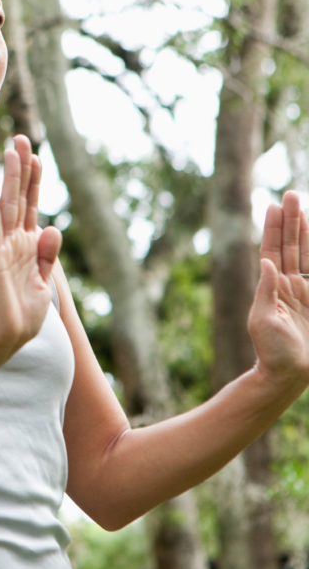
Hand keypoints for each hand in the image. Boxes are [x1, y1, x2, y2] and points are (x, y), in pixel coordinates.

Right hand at [0, 136, 61, 359]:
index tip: (36, 155)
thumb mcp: (43, 283)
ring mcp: (2, 248)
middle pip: (19, 197)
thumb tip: (53, 226)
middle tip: (21, 138)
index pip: (31, 206)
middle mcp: (14, 242)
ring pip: (8, 205)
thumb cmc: (22, 316)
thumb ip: (48, 256)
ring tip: (12, 150)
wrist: (4, 338)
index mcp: (27, 247)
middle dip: (22, 168)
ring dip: (11, 178)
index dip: (35, 181)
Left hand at [249, 191, 308, 387]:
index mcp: (272, 287)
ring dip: (305, 231)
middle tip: (291, 194)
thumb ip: (266, 292)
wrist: (288, 375)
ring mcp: (304, 291)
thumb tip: (266, 262)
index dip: (274, 228)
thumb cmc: (272, 351)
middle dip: (291, 220)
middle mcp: (288, 284)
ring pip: (306, 253)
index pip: (273, 250)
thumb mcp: (263, 321)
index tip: (274, 205)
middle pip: (291, 245)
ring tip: (302, 207)